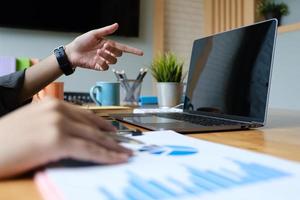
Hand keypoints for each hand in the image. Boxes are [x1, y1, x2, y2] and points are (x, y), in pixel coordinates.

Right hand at [0, 98, 132, 178]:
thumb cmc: (6, 141)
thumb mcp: (35, 125)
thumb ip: (55, 125)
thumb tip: (74, 135)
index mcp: (52, 104)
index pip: (86, 116)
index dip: (103, 125)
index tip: (114, 133)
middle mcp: (57, 110)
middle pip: (93, 126)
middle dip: (112, 138)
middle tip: (126, 144)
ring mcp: (58, 123)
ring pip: (95, 138)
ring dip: (114, 148)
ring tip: (126, 153)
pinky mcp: (56, 140)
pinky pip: (89, 150)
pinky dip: (106, 156)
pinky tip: (118, 159)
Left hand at [65, 23, 143, 70]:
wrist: (72, 52)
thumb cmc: (82, 42)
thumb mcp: (94, 34)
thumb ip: (106, 30)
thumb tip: (116, 25)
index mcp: (108, 44)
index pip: (124, 48)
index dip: (133, 51)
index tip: (141, 53)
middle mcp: (107, 53)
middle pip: (119, 54)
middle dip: (113, 50)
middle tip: (104, 46)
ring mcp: (103, 60)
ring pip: (113, 61)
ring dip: (106, 56)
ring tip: (97, 52)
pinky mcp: (98, 67)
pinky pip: (105, 67)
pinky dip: (102, 63)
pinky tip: (96, 60)